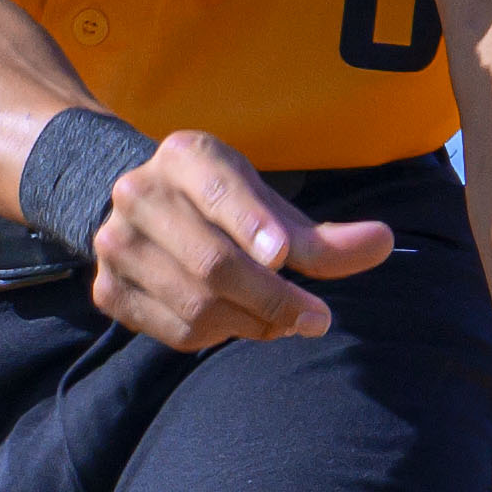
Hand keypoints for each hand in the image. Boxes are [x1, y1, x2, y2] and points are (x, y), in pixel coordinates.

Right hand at [90, 130, 393, 350]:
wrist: (140, 207)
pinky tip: (238, 322)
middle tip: (318, 318)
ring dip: (252, 324)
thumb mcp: (268, 204)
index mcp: (185, 156)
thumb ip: (321, 235)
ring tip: (282, 321)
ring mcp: (116, 244)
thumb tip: (383, 243)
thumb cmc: (221, 204)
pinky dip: (219, 336)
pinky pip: (176, 331)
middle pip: (214, 264)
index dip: (253, 224)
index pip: (220, 190)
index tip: (285, 255)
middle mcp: (139, 193)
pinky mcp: (107, 290)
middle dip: (274, 299)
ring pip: (197, 306)